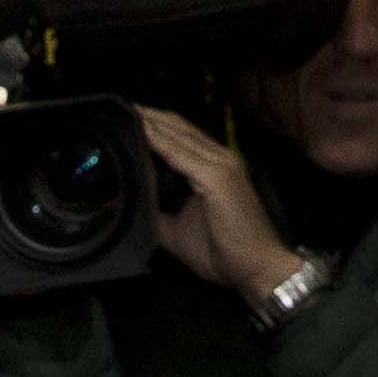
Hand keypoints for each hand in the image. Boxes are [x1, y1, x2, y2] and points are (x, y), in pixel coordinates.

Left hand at [134, 109, 301, 303]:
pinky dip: (159, 141)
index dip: (155, 125)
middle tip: (120, 107)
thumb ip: (158, 211)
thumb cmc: (224, 253)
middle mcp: (221, 159)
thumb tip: (131, 200)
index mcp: (215, 168)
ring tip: (126, 112)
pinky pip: (180, 154)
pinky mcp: (217, 176)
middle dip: (149, 116)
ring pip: (179, 135)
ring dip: (151, 123)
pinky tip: (141, 133)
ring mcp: (221, 165)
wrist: (257, 269)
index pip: (181, 137)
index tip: (127, 118)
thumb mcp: (178, 230)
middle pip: (179, 127)